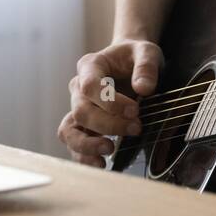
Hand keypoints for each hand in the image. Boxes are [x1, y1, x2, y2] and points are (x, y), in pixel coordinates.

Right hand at [58, 40, 162, 166]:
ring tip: (110, 149)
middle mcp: (78, 88)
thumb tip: (143, 89)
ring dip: (88, 144)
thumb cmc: (135, 56)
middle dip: (108, 124)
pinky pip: (74, 144)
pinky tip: (102, 163)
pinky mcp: (84, 126)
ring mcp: (78, 108)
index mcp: (90, 66)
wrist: (130, 63)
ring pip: (69, 131)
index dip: (110, 102)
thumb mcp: (147, 52)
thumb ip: (146, 67)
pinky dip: (84, 156)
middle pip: (81, 111)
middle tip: (136, 128)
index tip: (135, 110)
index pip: (90, 86)